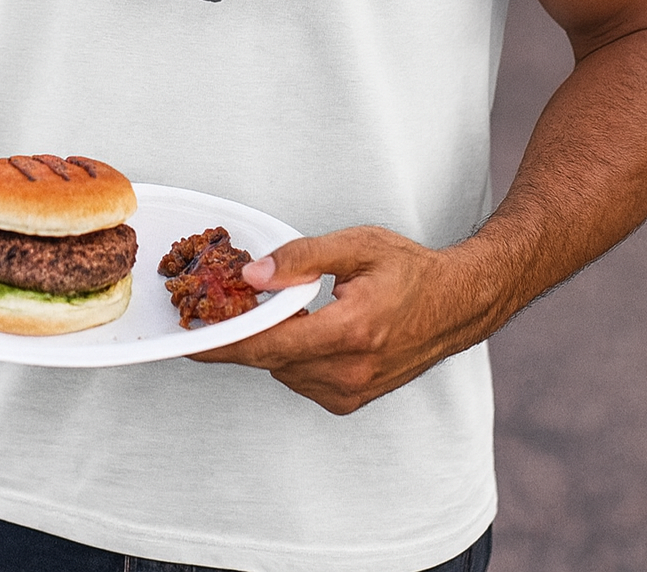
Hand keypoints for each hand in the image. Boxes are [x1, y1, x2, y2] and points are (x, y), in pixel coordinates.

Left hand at [191, 226, 479, 414]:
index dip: (225, 342)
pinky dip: (289, 354)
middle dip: (239, 335)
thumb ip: (301, 259)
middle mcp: (349, 370)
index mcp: (351, 331)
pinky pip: (300, 378)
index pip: (270, 344)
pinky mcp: (350, 400)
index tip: (191, 338)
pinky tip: (298, 326)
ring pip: (283, 370)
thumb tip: (254, 276)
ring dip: (267, 342)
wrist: (455, 305)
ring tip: (265, 308)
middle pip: (270, 359)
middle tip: (212, 310)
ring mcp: (351, 391)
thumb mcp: (356, 246)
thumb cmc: (409, 271)